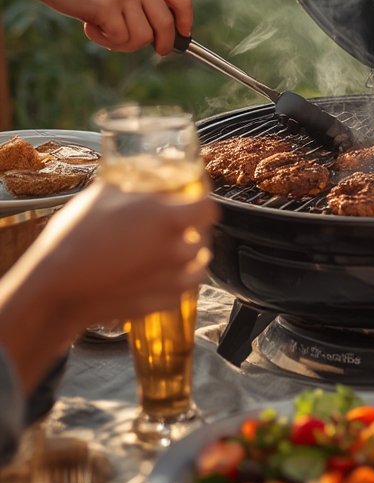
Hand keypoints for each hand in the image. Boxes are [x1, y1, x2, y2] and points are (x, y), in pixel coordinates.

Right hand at [0, 0, 192, 53]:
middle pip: (165, 24)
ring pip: (142, 36)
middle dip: (161, 44)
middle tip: (155, 51)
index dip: (185, 23)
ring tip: (103, 27)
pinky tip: (89, 25)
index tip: (183, 37)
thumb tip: (164, 28)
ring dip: (123, 42)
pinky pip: (119, 39)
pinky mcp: (105, 5)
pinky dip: (104, 40)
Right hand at [30, 181, 219, 324]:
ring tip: (162, 250)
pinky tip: (155, 273)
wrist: (56, 288)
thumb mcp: (103, 194)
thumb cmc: (75, 239)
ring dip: (185, 256)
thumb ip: (131, 186)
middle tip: (168, 224)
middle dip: (189, 229)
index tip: (193, 199)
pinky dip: (174, 281)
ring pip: (197, 264)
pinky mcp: (162, 303)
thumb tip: (137, 179)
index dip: (201, 201)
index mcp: (168, 217)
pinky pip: (182, 289)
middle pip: (202, 235)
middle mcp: (177, 249)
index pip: (209, 206)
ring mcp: (172, 279)